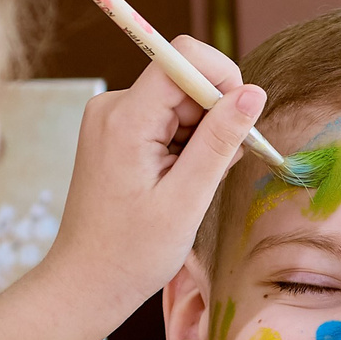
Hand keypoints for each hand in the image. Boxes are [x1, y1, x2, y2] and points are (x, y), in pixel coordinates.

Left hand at [37, 36, 264, 331]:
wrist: (86, 281)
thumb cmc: (132, 252)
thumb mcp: (187, 199)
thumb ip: (221, 141)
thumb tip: (254, 92)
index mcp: (125, 118)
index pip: (185, 58)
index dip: (223, 80)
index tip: (239, 123)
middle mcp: (113, 106)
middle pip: (185, 81)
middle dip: (215, 119)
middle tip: (215, 172)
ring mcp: (112, 117)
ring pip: (180, 103)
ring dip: (201, 139)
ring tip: (190, 188)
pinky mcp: (117, 131)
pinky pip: (166, 119)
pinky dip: (185, 146)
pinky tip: (179, 184)